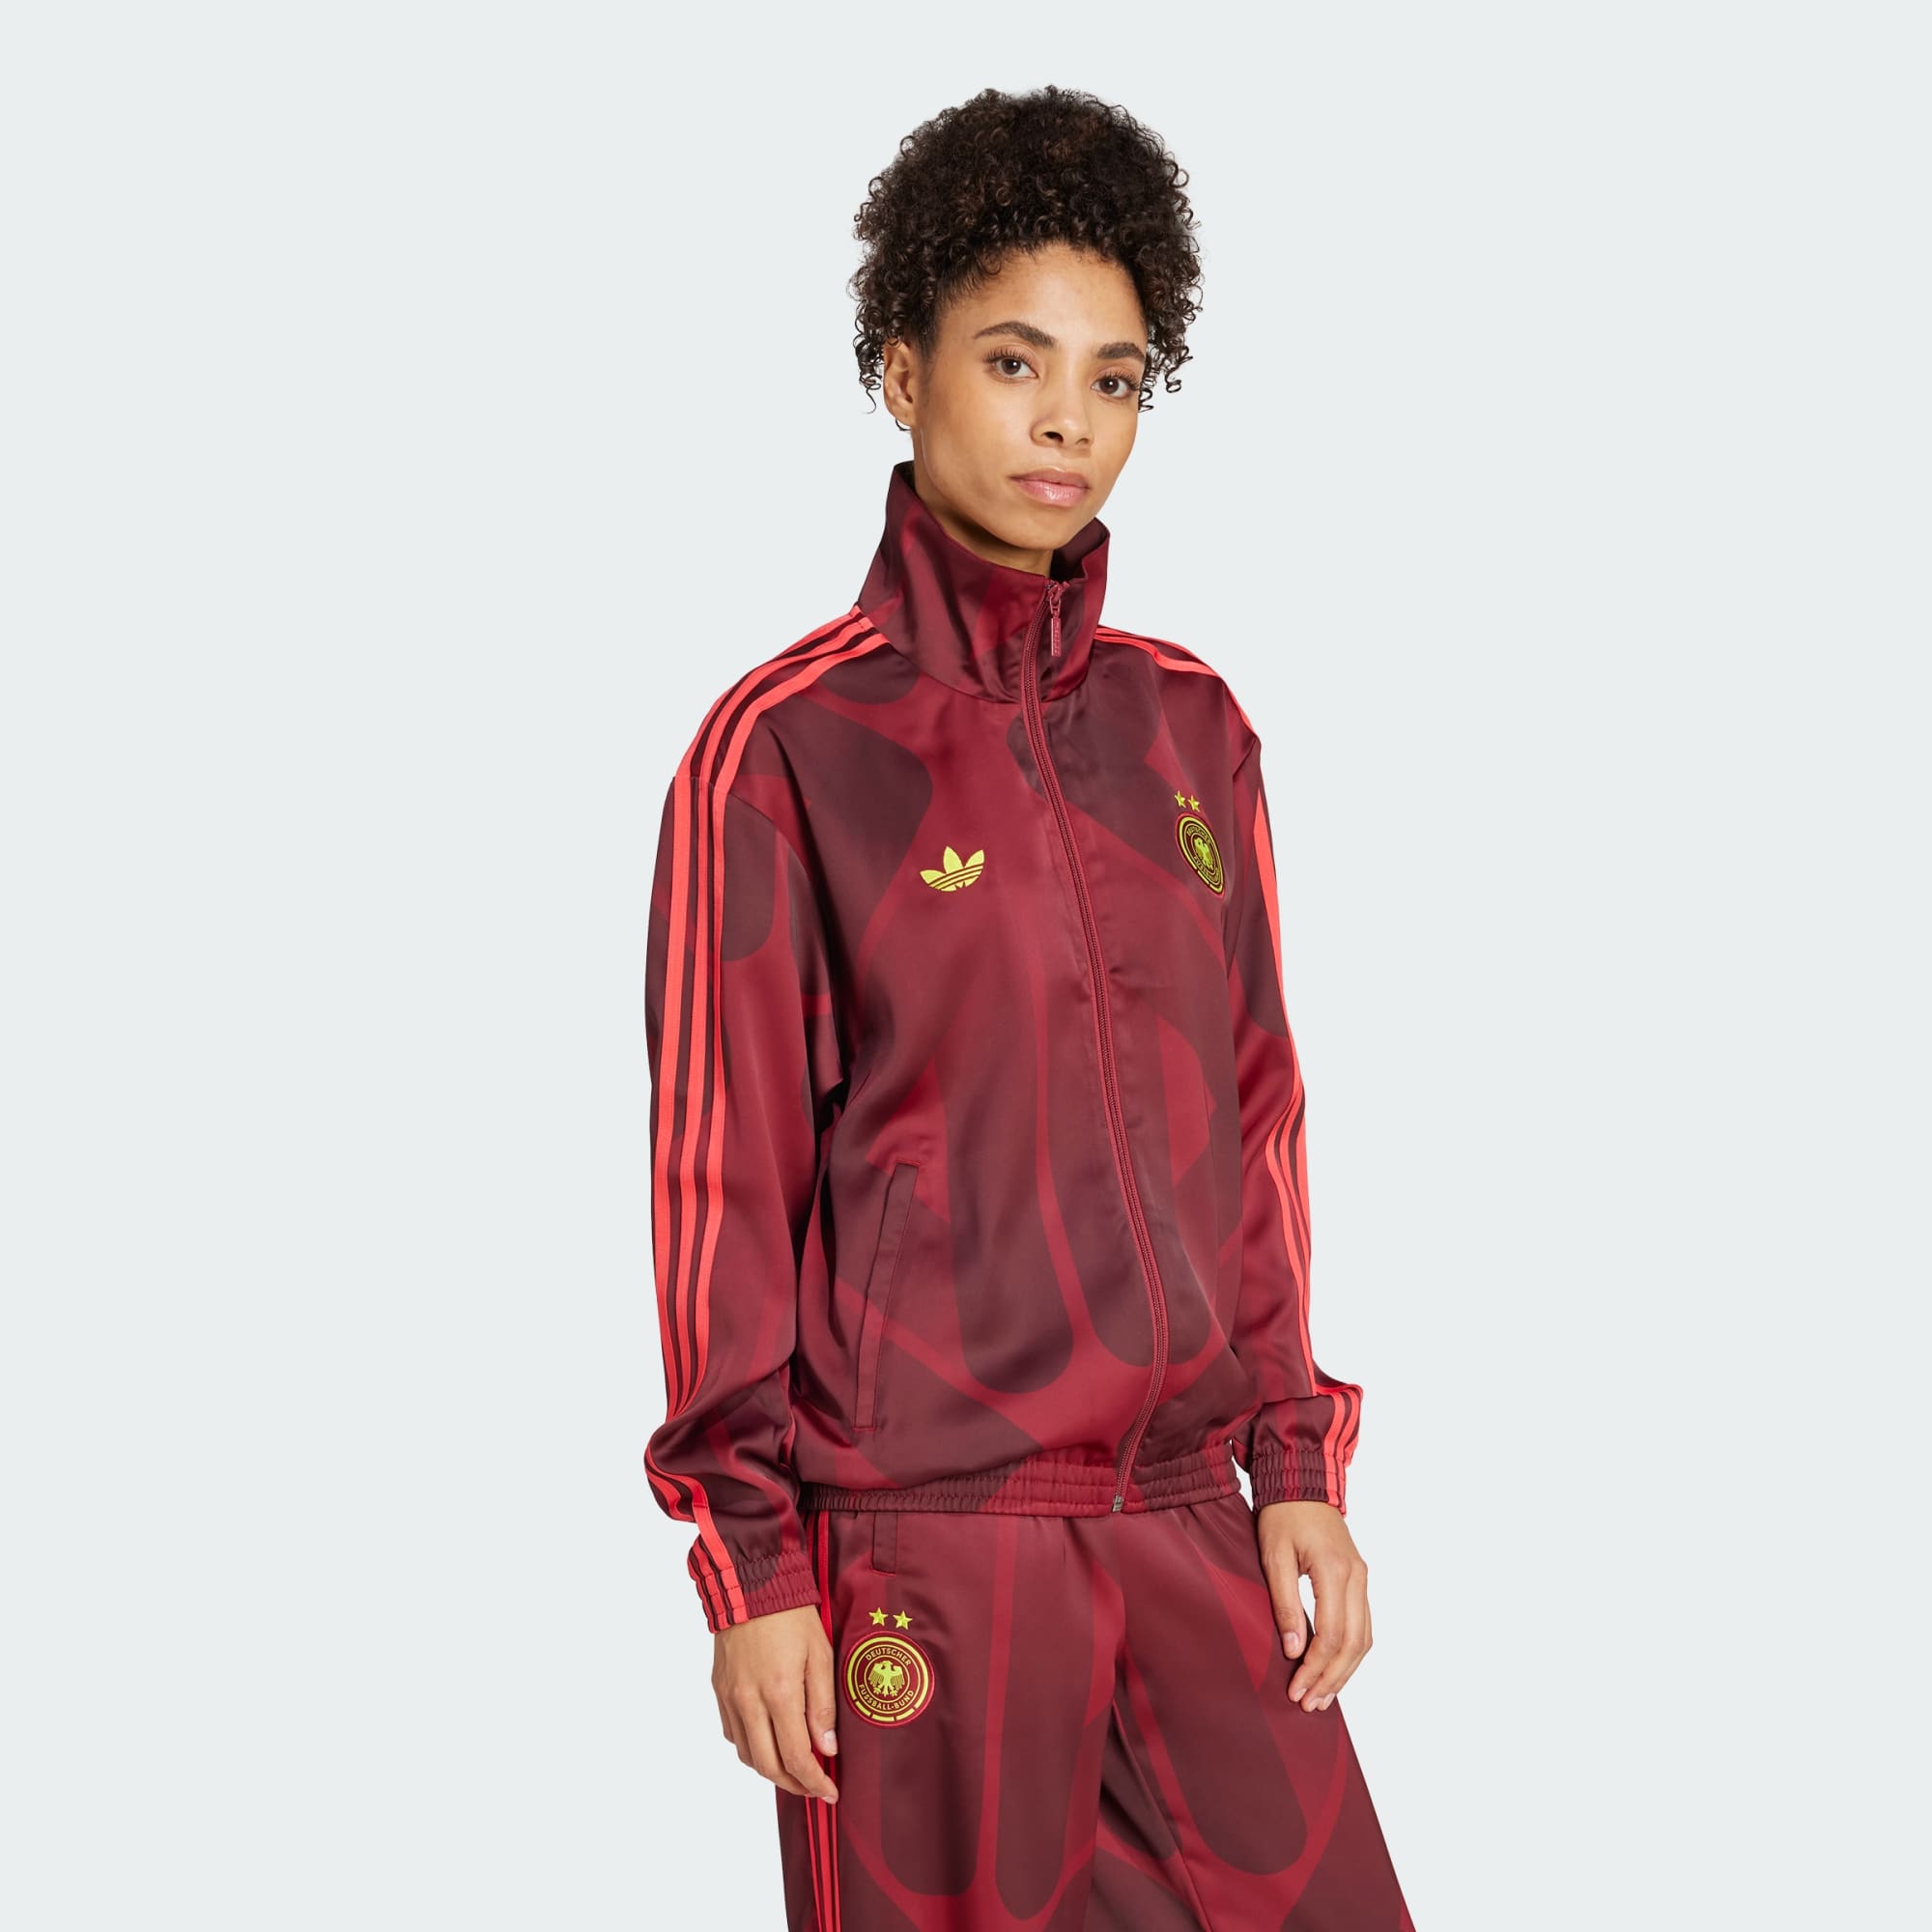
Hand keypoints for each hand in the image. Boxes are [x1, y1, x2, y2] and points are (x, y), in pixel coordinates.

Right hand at [712, 1603, 840, 1801]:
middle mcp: (749, 1701)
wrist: (751, 1584)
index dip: (814, 1782)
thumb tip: (827, 1749)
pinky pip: (733, 1734)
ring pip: (747, 1755)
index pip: (796, 1757)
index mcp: (779, 1693)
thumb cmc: (792, 1616)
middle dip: (794, 1785)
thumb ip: (823, 1705)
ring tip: (794, 1768)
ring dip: (771, 1770)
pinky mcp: (719, 1690)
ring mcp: (730, 1697)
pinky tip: (769, 1741)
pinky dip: (751, 1748)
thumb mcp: (820, 1654)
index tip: (830, 1793)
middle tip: (814, 1787)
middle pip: (768, 1766)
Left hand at [1254, 1500, 1371, 1712]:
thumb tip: (1293, 1649)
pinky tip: (1335, 1668)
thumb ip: (1284, 1602)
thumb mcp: (1274, 1556)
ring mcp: (1362, 1579)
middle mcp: (1356, 1578)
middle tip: (1309, 1704)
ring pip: (1364, 1638)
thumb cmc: (1282, 1515)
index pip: (1331, 1635)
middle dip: (1331, 1678)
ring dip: (1345, 1671)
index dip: (1315, 1668)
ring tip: (1323, 1697)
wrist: (1302, 1482)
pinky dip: (1351, 1652)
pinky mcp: (1358, 1580)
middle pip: (1353, 1644)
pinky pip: (1362, 1625)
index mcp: (1335, 1571)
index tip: (1296, 1691)